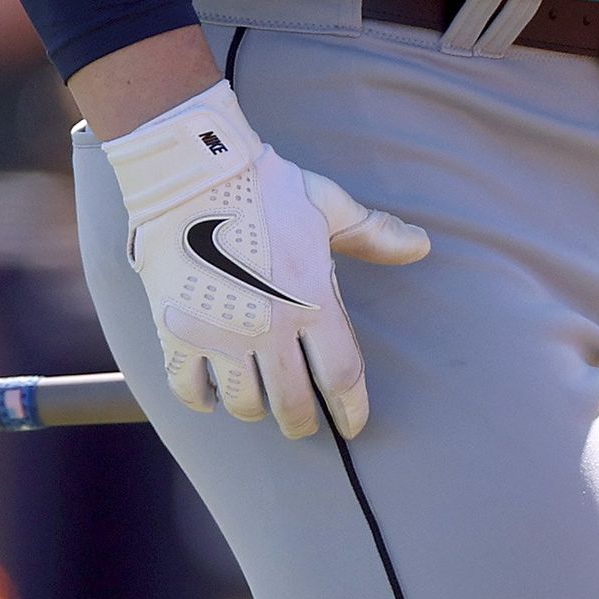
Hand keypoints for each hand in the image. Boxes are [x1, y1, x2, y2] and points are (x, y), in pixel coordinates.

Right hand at [103, 80, 427, 438]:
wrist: (191, 173)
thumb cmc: (264, 186)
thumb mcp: (327, 205)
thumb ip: (373, 235)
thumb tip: (421, 245)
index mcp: (311, 299)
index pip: (342, 376)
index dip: (351, 410)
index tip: (352, 425)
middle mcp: (269, 327)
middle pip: (293, 404)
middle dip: (302, 422)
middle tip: (303, 424)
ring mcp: (221, 335)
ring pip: (243, 403)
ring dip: (255, 408)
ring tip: (258, 400)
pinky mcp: (177, 332)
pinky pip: (189, 389)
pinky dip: (201, 398)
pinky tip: (210, 391)